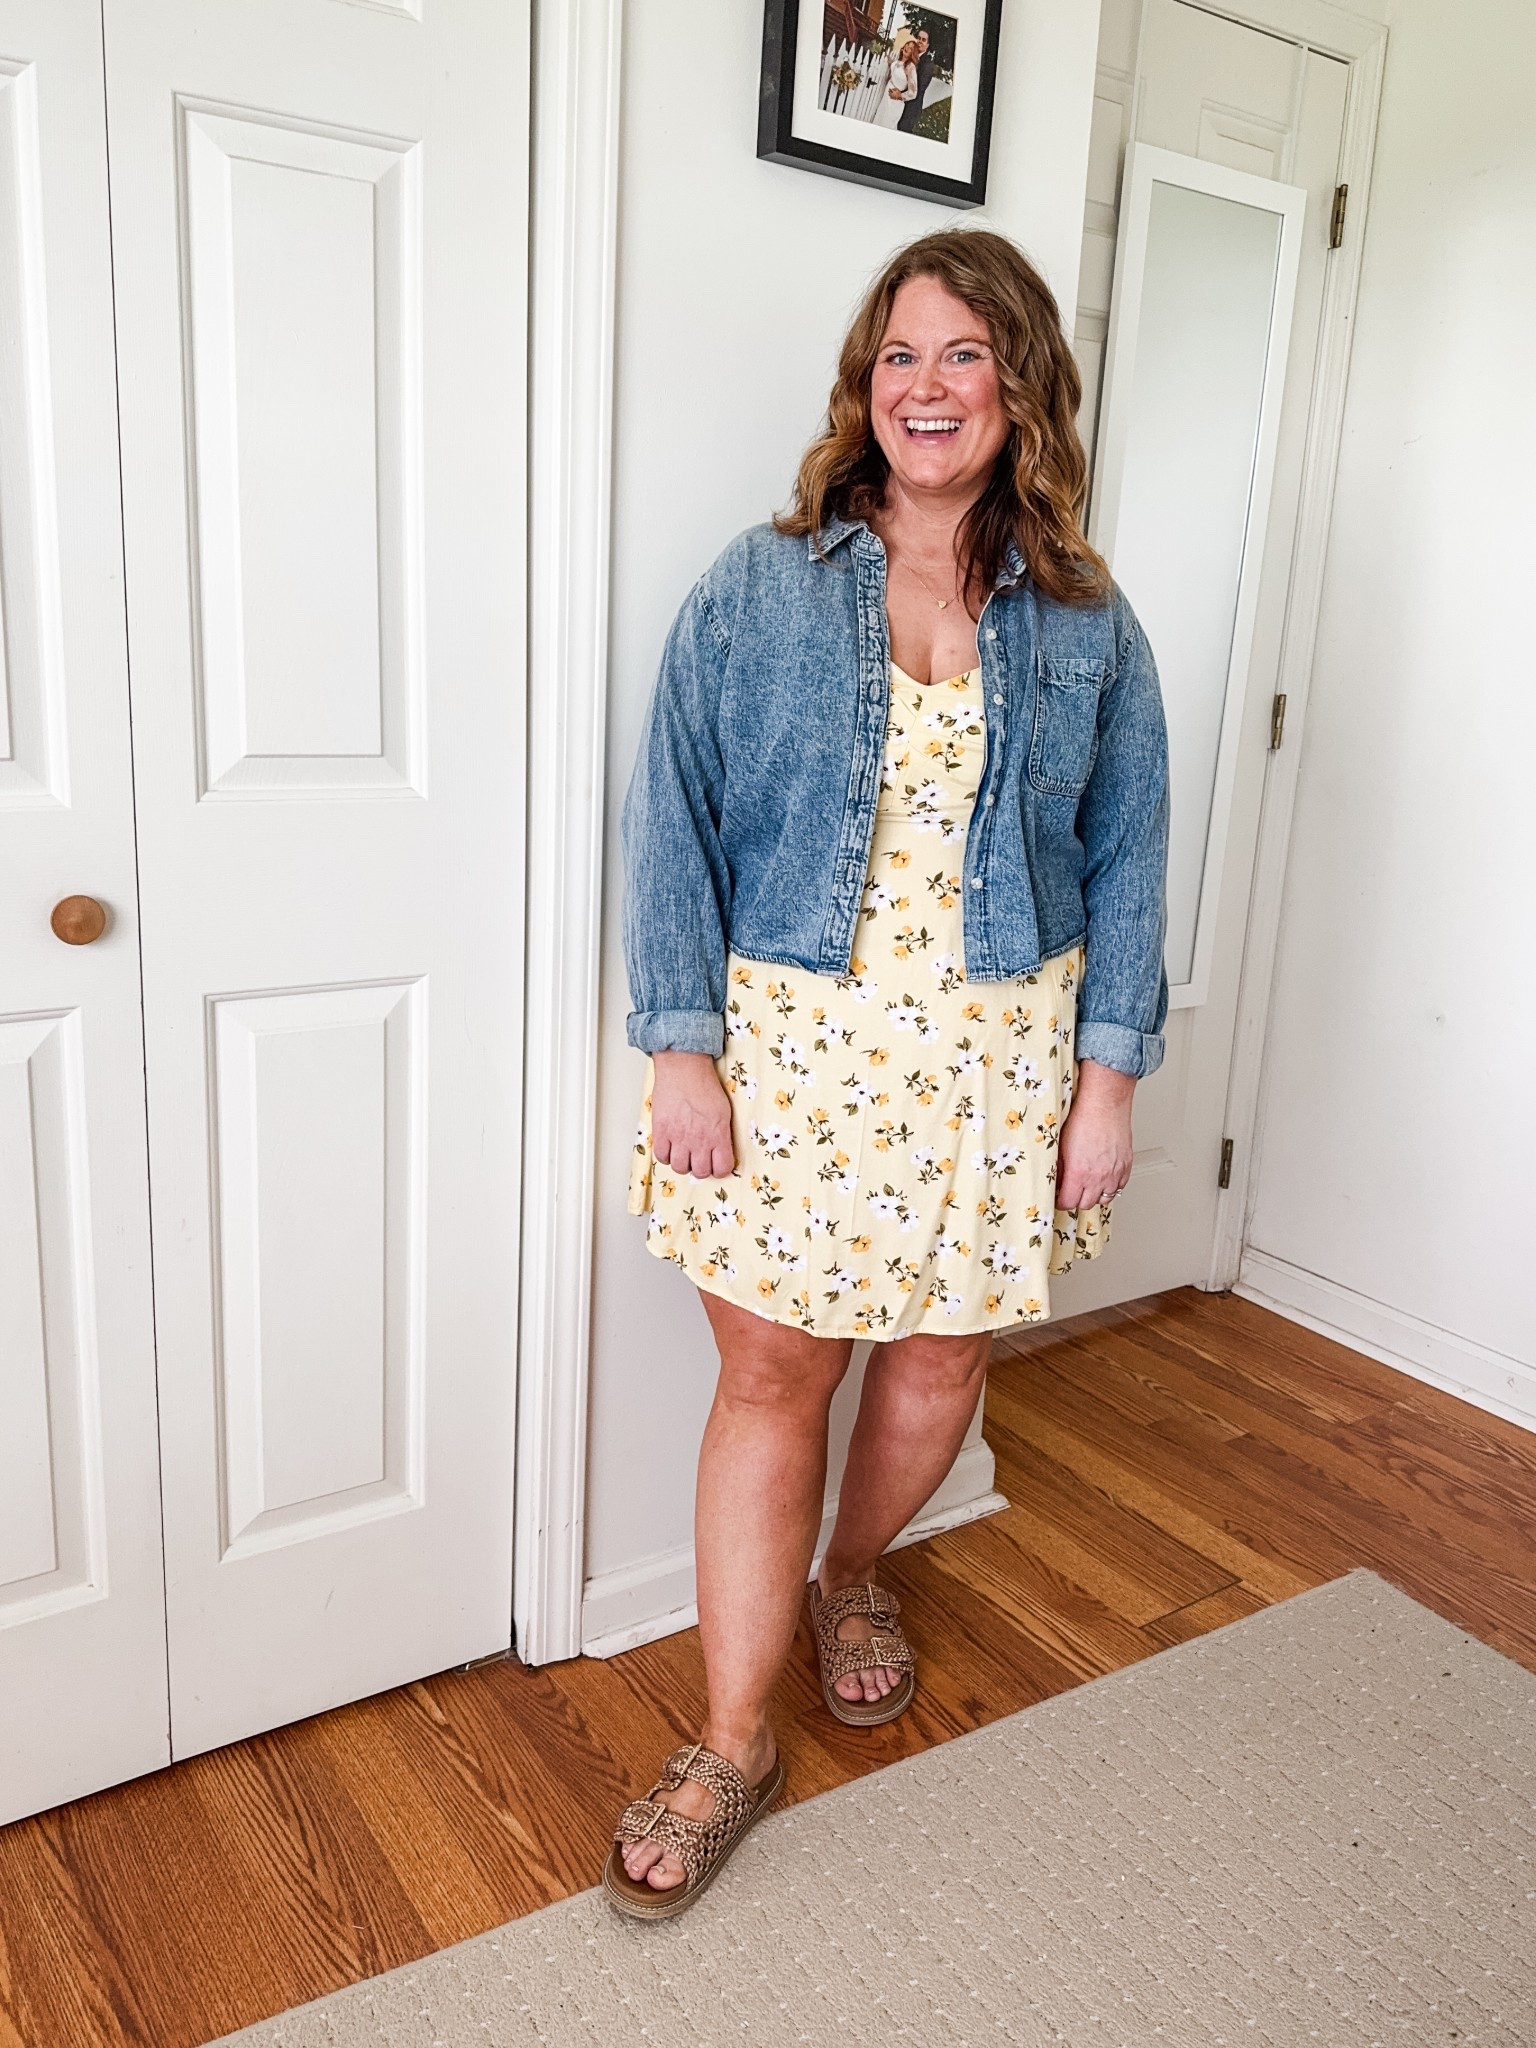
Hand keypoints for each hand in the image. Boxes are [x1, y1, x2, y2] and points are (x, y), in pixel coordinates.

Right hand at [651, 1051, 734, 1179]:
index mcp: (718, 1134)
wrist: (684, 1069)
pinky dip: (666, 1155)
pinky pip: (661, 1157)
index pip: (722, 1168)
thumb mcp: (723, 1111)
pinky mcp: (661, 1131)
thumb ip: (722, 1133)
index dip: (720, 1169)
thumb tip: (720, 1149)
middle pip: (700, 1172)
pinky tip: (670, 1146)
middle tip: (699, 1158)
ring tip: (684, 1152)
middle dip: (701, 1168)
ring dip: (682, 1163)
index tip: (717, 1164)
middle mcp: (698, 1139)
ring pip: (679, 1168)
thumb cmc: (703, 1085)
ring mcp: (678, 1137)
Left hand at [1056, 1058, 1134, 1208]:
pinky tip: (1103, 1177)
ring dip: (1094, 1195)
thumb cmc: (1083, 1117)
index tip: (1058, 1196)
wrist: (1105, 1102)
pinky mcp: (1126, 1165)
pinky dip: (1111, 1186)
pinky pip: (1119, 1186)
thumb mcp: (1060, 1144)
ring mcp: (1114, 1172)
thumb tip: (1055, 1179)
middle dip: (1076, 1199)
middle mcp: (1099, 1176)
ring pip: (1104, 1198)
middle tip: (1070, 1189)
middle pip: (1085, 1204)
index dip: (1060, 1201)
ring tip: (1087, 1185)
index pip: (1068, 1202)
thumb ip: (1058, 1167)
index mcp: (1079, 1173)